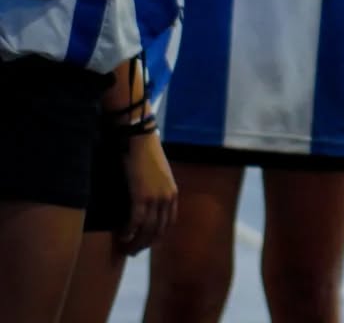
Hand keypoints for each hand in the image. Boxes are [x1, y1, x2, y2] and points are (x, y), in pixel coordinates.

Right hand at [119, 131, 178, 254]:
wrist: (142, 141)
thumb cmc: (146, 157)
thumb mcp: (157, 177)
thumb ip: (156, 192)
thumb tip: (146, 207)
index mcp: (173, 193)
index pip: (168, 223)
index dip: (157, 237)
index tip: (146, 244)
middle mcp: (167, 198)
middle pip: (158, 230)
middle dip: (145, 244)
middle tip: (133, 252)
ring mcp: (156, 198)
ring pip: (147, 230)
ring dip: (135, 243)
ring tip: (125, 249)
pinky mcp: (142, 196)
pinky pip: (135, 222)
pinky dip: (128, 232)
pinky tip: (121, 237)